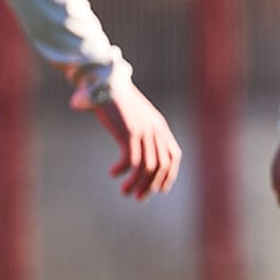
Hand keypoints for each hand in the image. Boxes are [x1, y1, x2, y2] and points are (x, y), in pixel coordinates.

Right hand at [79, 78, 181, 200]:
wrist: (106, 82)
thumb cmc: (116, 100)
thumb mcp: (134, 117)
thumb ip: (137, 133)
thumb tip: (131, 158)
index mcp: (160, 126)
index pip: (173, 156)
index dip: (168, 175)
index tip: (159, 190)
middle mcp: (156, 130)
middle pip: (161, 165)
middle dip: (151, 185)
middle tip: (138, 197)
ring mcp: (144, 131)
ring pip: (147, 167)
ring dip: (136, 183)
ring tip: (125, 192)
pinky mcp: (130, 132)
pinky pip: (131, 160)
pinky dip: (123, 171)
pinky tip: (112, 173)